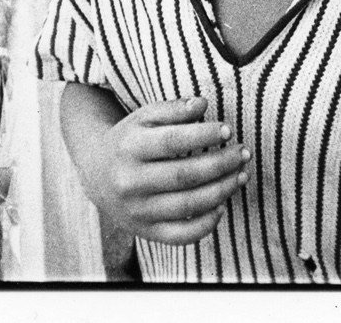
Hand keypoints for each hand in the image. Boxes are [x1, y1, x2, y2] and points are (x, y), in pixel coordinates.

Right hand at [88, 97, 249, 244]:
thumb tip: (203, 104)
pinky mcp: (145, 232)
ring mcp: (137, 211)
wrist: (97, 174)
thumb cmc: (131, 140)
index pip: (172, 141)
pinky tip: (221, 207)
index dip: (204, 135)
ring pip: (186, 205)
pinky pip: (180, 235)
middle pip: (184, 175)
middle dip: (221, 164)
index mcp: (129, 148)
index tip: (228, 129)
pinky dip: (205, 225)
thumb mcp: (145, 117)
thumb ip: (174, 109)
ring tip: (241, 175)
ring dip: (221, 191)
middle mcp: (130, 182)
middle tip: (243, 152)